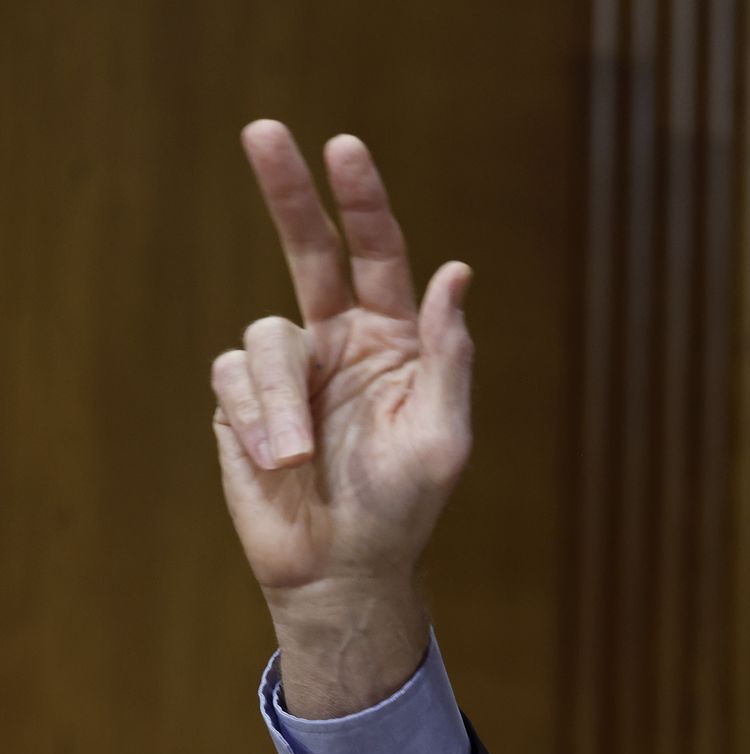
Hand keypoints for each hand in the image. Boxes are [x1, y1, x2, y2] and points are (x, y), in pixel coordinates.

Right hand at [210, 120, 472, 715]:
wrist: (342, 566)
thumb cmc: (404, 505)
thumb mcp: (443, 435)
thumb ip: (448, 354)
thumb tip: (456, 270)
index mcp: (397, 340)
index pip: (379, 255)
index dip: (362, 202)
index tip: (344, 149)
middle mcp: (341, 340)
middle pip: (309, 248)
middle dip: (286, 191)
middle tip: (264, 131)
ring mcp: (291, 369)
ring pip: (266, 336)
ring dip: (280, 397)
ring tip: (293, 454)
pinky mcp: (243, 400)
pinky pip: (234, 379)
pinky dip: (254, 418)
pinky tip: (273, 459)